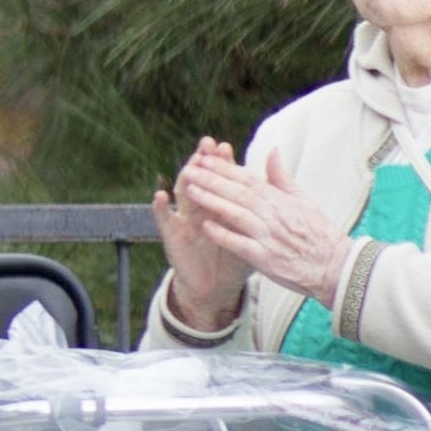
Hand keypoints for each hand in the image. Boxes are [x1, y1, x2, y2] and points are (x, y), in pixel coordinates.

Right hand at [154, 145, 255, 330]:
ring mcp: (184, 219)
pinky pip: (164, 220)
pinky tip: (160, 195)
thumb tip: (271, 193)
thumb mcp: (252, 230)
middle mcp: (201, 208)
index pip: (221, 179)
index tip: (224, 146)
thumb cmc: (236, 256)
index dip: (222, 163)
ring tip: (189, 165)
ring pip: (183, 195)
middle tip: (204, 146)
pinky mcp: (172, 236)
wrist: (216, 285)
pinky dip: (160, 208)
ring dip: (184, 178)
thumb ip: (260, 207)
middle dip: (203, 163)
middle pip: (202, 180)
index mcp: (221, 205)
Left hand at [168, 139, 348, 310]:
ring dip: (212, 202)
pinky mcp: (265, 258)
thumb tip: (272, 151)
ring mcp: (269, 236)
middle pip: (239, 193)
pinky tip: (205, 226)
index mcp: (281, 201)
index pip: (249, 180)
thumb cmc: (319, 235)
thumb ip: (282, 178)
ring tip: (190, 190)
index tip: (204, 158)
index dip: (225, 168)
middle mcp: (274, 215)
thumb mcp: (304, 201)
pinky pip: (240, 244)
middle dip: (212, 179)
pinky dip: (223, 235)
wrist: (337, 268)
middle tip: (189, 169)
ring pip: (237, 214)